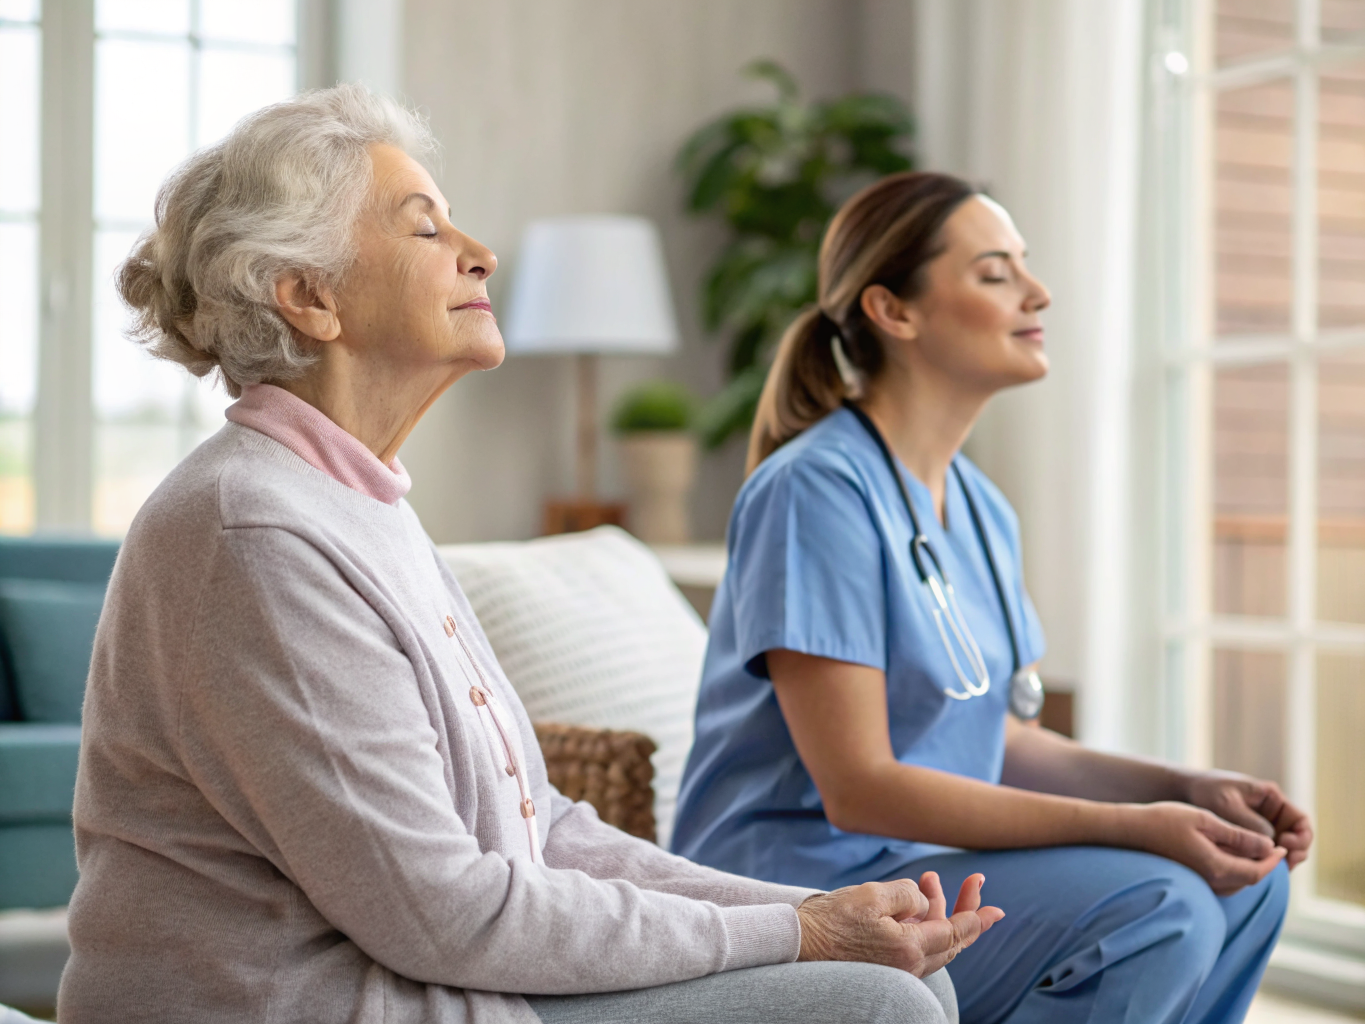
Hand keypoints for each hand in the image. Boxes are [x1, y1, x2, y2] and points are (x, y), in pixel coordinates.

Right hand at [796, 872, 1003, 977]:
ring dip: (939, 912)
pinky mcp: (883, 966)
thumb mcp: (872, 895)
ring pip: (934, 943)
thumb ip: (908, 895)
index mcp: (909, 948)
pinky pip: (917, 947)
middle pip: (951, 941)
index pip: (955, 932)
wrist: (796, 946)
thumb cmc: (830, 920)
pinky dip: (923, 924)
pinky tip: (916, 905)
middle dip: (965, 911)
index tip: (995, 907)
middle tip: (977, 886)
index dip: (976, 916)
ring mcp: (896, 969)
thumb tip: (924, 902)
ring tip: (930, 881)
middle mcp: (908, 965)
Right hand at [1121, 801, 1285, 894]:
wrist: (1130, 831)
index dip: (1274, 861)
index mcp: (1216, 866)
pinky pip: (1224, 882)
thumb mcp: (1205, 820)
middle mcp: (1211, 882)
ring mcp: (1201, 884)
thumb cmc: (1164, 820)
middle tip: (1275, 847)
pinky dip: (1236, 871)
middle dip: (1266, 865)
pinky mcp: (1193, 881)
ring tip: (1258, 850)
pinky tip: (1233, 855)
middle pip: (1250, 880)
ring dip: (1251, 869)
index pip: (1258, 871)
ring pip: (1238, 883)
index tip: (1282, 845)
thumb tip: (1268, 845)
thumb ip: (1238, 836)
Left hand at [1187, 770, 1313, 868]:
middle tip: (1284, 864)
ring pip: (1280, 851)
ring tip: (1270, 870)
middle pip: (1296, 840)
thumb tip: (1271, 846)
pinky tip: (1256, 871)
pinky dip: (1264, 864)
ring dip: (1280, 862)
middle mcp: (1270, 815)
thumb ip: (1250, 824)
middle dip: (1294, 854)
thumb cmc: (1205, 791)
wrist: (1182, 791)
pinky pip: (1263, 855)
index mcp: (1271, 799)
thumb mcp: (1228, 804)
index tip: (1287, 845)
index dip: (1301, 837)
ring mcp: (1261, 829)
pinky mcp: (1248, 840)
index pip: (1300, 820)